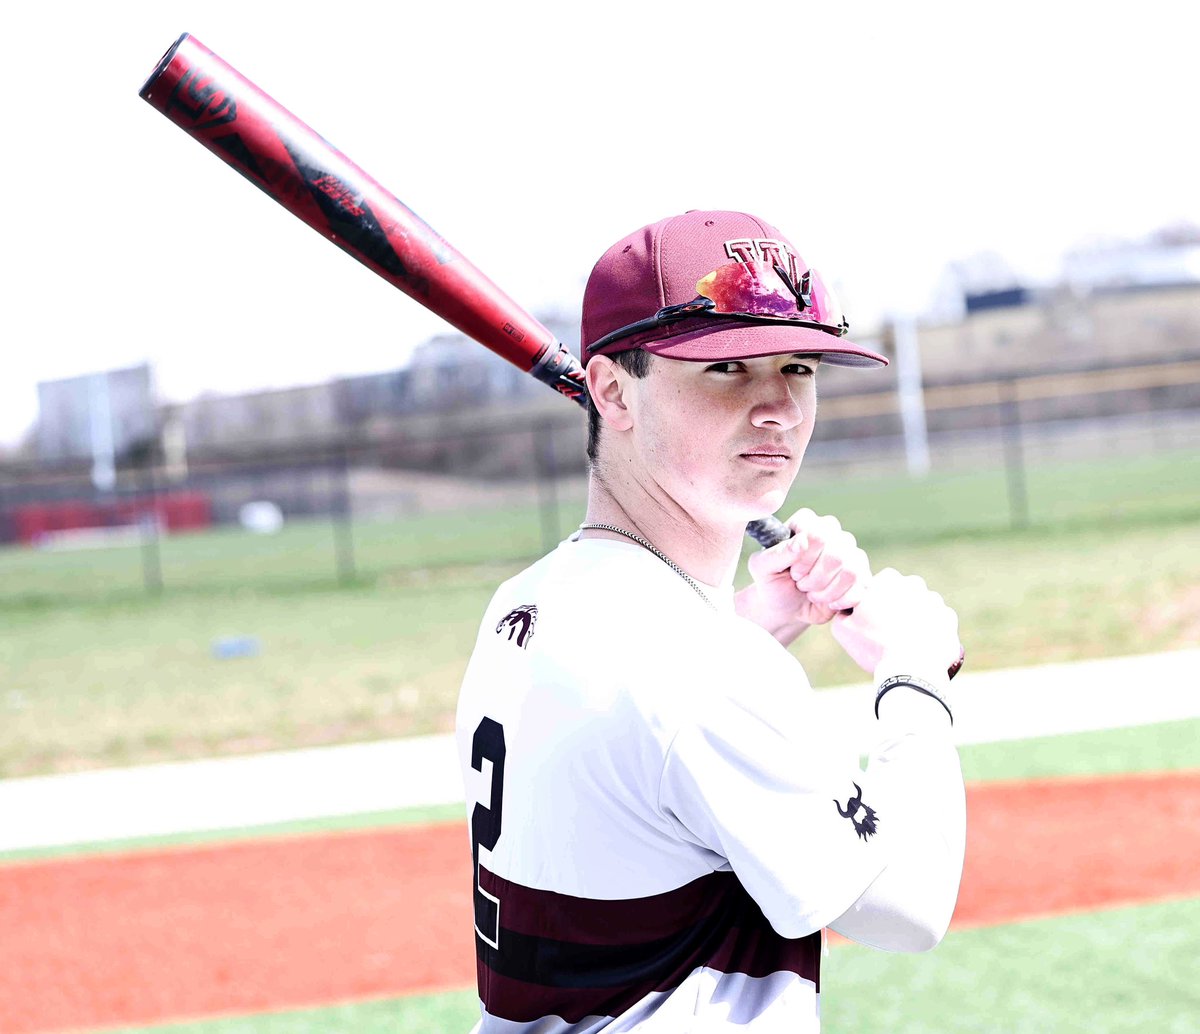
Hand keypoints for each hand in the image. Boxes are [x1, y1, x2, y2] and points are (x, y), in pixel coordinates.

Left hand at [737, 508, 872, 642]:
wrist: (786, 607)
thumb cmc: (772, 582)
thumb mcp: (762, 568)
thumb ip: (777, 553)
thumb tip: (802, 541)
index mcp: (806, 522)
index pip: (817, 534)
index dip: (805, 559)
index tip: (793, 571)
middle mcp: (831, 531)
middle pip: (836, 554)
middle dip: (815, 579)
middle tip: (802, 585)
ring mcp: (850, 551)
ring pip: (850, 571)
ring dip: (827, 591)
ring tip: (813, 594)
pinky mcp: (862, 573)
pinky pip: (862, 585)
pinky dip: (841, 600)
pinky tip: (828, 602)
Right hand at [831, 568, 960, 683]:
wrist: (911, 671)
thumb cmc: (875, 646)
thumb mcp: (843, 628)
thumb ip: (842, 610)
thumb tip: (846, 608)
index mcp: (887, 579)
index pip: (875, 587)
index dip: (870, 604)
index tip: (868, 621)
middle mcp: (914, 583)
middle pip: (899, 595)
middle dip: (893, 608)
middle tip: (884, 633)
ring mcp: (935, 601)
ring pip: (919, 607)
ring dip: (912, 619)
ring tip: (903, 643)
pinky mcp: (949, 619)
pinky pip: (936, 623)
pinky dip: (928, 631)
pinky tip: (919, 647)